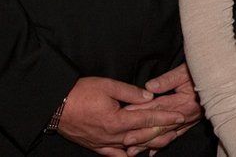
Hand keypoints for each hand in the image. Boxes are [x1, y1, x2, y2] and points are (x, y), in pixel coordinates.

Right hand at [57, 76, 184, 156]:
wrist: (55, 105)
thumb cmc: (81, 93)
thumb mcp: (108, 86)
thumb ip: (130, 93)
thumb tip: (149, 97)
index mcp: (117, 120)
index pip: (147, 119)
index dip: (165, 118)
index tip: (179, 116)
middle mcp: (112, 136)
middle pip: (143, 136)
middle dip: (163, 132)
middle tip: (178, 129)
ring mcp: (104, 143)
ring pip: (132, 147)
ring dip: (149, 144)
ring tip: (164, 140)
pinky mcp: (95, 146)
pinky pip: (114, 154)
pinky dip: (127, 154)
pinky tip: (135, 153)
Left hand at [119, 64, 203, 154]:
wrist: (223, 80)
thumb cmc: (204, 72)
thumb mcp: (186, 71)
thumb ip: (168, 80)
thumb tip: (150, 87)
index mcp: (183, 102)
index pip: (158, 108)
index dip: (141, 111)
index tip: (126, 114)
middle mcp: (185, 115)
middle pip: (160, 126)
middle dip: (142, 134)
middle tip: (126, 141)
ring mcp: (188, 121)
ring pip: (165, 135)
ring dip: (149, 143)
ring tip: (134, 150)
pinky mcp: (190, 123)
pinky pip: (175, 136)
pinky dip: (163, 144)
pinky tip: (152, 151)